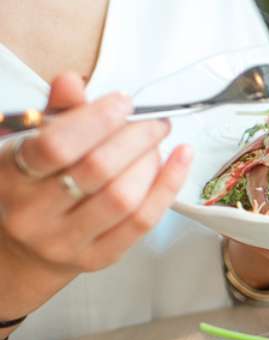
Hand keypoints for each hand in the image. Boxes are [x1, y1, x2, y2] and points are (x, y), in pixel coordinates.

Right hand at [0, 73, 190, 323]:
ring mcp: (66, 241)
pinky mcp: (98, 258)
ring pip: (123, 198)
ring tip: (157, 143)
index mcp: (9, 176)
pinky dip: (168, 185)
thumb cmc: (29, 187)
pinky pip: (143, 221)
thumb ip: (54, 114)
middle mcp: (33, 213)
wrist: (19, 251)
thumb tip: (72, 81)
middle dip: (135, 137)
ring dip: (151, 162)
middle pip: (98, 170)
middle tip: (154, 121)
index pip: (56, 146)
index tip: (123, 102)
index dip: (97, 119)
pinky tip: (182, 159)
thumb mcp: (27, 145)